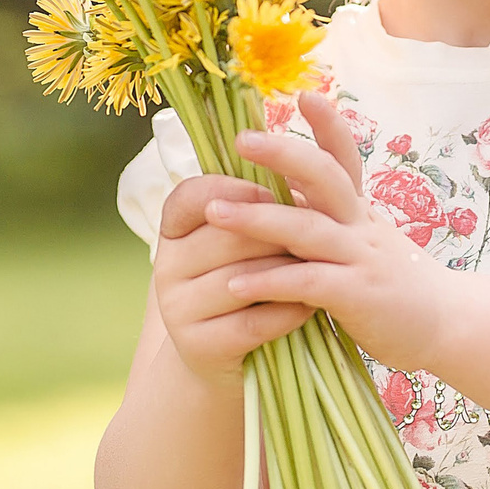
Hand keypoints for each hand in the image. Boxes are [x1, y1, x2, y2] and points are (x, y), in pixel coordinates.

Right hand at [152, 171, 315, 389]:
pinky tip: (310, 306)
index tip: (274, 191)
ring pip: (240, 280)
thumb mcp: (255, 233)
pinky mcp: (197, 347)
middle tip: (321, 232)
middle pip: (226, 236)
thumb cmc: (256, 276)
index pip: (192, 195)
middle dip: (278, 234)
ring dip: (288, 273)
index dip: (234, 189)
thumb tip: (309, 135)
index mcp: (175, 228)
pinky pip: (250, 323)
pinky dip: (286, 313)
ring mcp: (176, 309)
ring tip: (323, 267)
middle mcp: (166, 266)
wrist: (236, 353)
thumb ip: (268, 192)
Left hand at [208, 92, 449, 371]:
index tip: (304, 95)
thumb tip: (288, 190)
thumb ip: (333, 217)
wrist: (446, 324)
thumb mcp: (368, 238)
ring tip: (214, 213)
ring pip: (309, 229)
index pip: (344, 158)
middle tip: (242, 140)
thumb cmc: (395, 282)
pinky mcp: (358, 296)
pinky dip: (272, 282)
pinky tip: (235, 285)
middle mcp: (361, 224)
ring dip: (258, 219)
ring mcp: (362, 257)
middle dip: (283, 154)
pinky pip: (310, 283)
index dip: (328, 125)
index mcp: (359, 209)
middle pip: (325, 176)